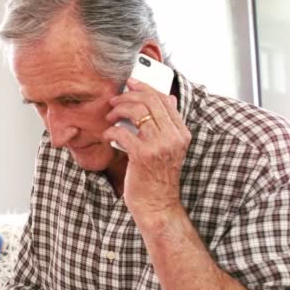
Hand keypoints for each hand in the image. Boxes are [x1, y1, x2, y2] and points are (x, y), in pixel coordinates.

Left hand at [103, 78, 190, 227]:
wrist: (157, 205)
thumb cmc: (158, 177)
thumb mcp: (169, 148)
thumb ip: (167, 125)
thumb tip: (168, 98)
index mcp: (181, 133)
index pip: (164, 99)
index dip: (144, 87)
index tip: (129, 84)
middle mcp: (174, 137)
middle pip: (149, 101)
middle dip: (127, 96)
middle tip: (113, 102)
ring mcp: (159, 146)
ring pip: (137, 111)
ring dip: (118, 111)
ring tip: (110, 118)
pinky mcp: (143, 156)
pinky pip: (122, 132)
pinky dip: (110, 131)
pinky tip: (107, 136)